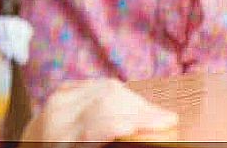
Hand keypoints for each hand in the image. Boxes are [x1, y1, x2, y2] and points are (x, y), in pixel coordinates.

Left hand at [21, 78, 177, 145]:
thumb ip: (113, 143)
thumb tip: (139, 131)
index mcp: (64, 138)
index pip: (107, 121)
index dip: (141, 118)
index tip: (169, 121)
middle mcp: (59, 114)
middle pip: (108, 99)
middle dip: (141, 107)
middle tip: (166, 120)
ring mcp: (57, 100)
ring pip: (104, 88)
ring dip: (132, 99)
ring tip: (152, 114)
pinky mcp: (60, 92)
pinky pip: (94, 85)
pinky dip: (115, 92)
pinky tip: (129, 103)